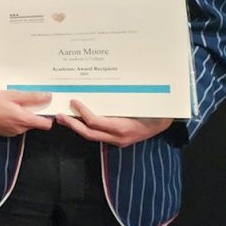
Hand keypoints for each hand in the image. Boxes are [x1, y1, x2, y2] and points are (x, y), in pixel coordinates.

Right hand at [0, 89, 54, 136]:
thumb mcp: (13, 95)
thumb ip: (32, 97)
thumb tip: (48, 96)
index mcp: (23, 119)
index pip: (46, 124)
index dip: (49, 117)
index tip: (46, 108)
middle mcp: (19, 129)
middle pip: (35, 124)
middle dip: (34, 114)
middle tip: (26, 102)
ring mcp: (11, 132)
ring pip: (25, 125)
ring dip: (23, 117)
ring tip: (13, 105)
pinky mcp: (4, 133)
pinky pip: (15, 128)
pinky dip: (14, 121)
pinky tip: (5, 112)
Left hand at [56, 100, 172, 147]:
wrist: (167, 124)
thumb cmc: (156, 110)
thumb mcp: (143, 103)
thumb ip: (126, 98)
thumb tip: (110, 84)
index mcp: (124, 127)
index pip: (96, 122)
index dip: (83, 112)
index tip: (74, 101)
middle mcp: (118, 137)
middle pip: (89, 133)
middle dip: (72, 125)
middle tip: (58, 115)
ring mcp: (117, 141)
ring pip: (92, 136)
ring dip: (76, 127)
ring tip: (63, 118)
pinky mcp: (116, 140)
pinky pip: (98, 134)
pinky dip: (86, 127)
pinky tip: (78, 120)